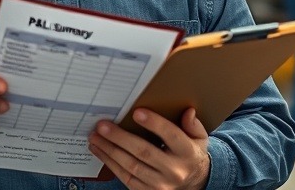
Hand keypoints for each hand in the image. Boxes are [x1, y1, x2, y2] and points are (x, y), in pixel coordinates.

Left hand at [88, 108, 209, 189]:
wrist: (193, 183)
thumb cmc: (190, 154)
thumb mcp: (199, 138)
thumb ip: (193, 125)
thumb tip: (188, 111)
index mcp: (188, 153)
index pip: (171, 136)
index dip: (154, 124)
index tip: (137, 112)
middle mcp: (174, 170)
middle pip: (144, 152)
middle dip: (120, 138)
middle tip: (102, 126)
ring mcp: (160, 184)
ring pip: (131, 166)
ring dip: (110, 151)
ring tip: (95, 137)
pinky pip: (125, 177)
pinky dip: (110, 163)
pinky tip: (100, 151)